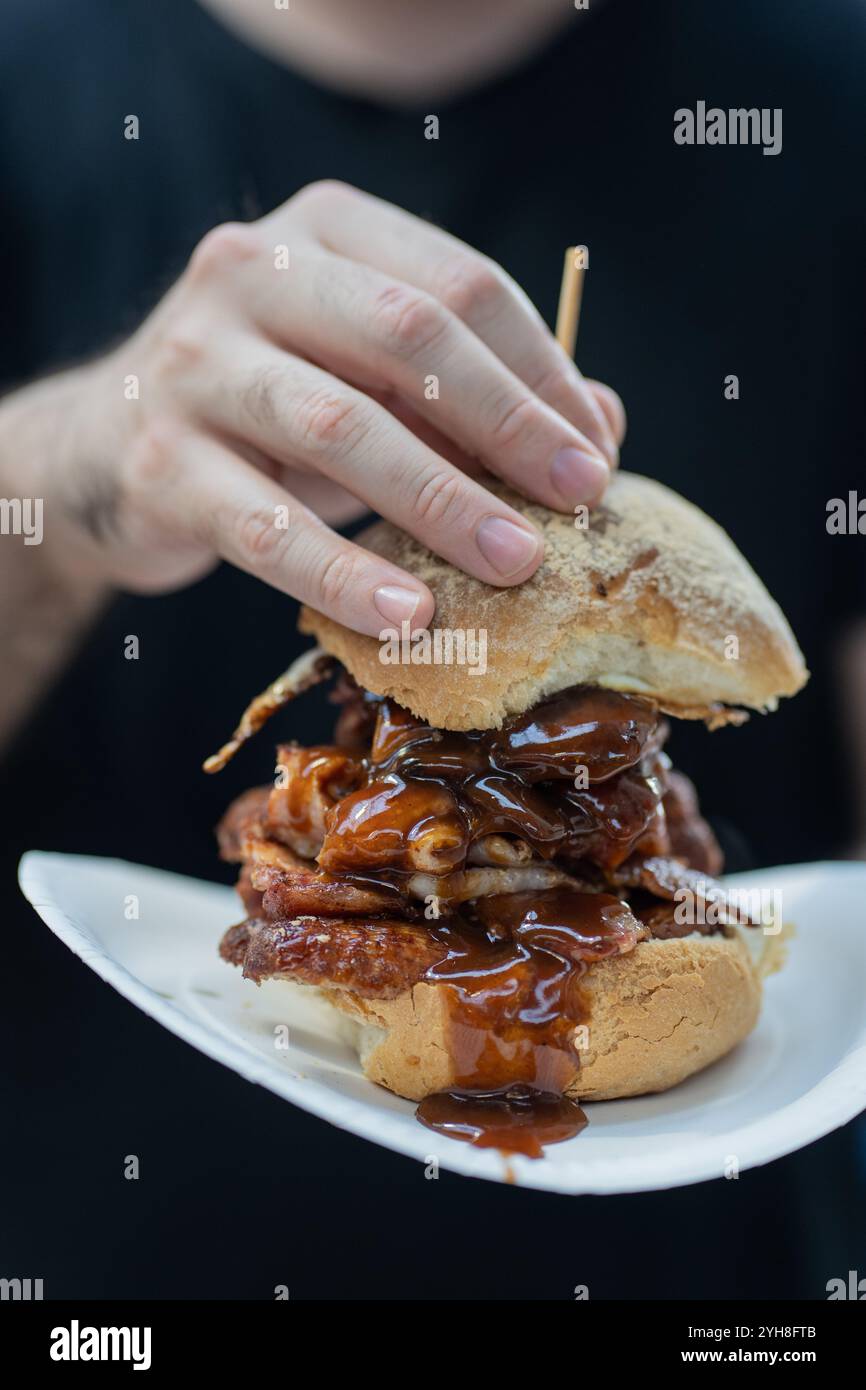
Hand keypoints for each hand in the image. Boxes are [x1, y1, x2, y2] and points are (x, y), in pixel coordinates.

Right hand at [62, 182, 624, 634]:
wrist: (111, 445)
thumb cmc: (275, 407)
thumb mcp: (375, 379)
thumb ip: (480, 390)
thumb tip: (603, 427)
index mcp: (326, 231)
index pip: (458, 285)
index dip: (541, 373)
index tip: (598, 453)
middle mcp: (252, 271)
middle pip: (405, 337)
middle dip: (507, 423)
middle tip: (580, 499)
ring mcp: (194, 362)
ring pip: (338, 425)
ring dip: (441, 500)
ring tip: (517, 563)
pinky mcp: (159, 461)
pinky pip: (264, 527)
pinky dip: (342, 574)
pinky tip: (411, 614)